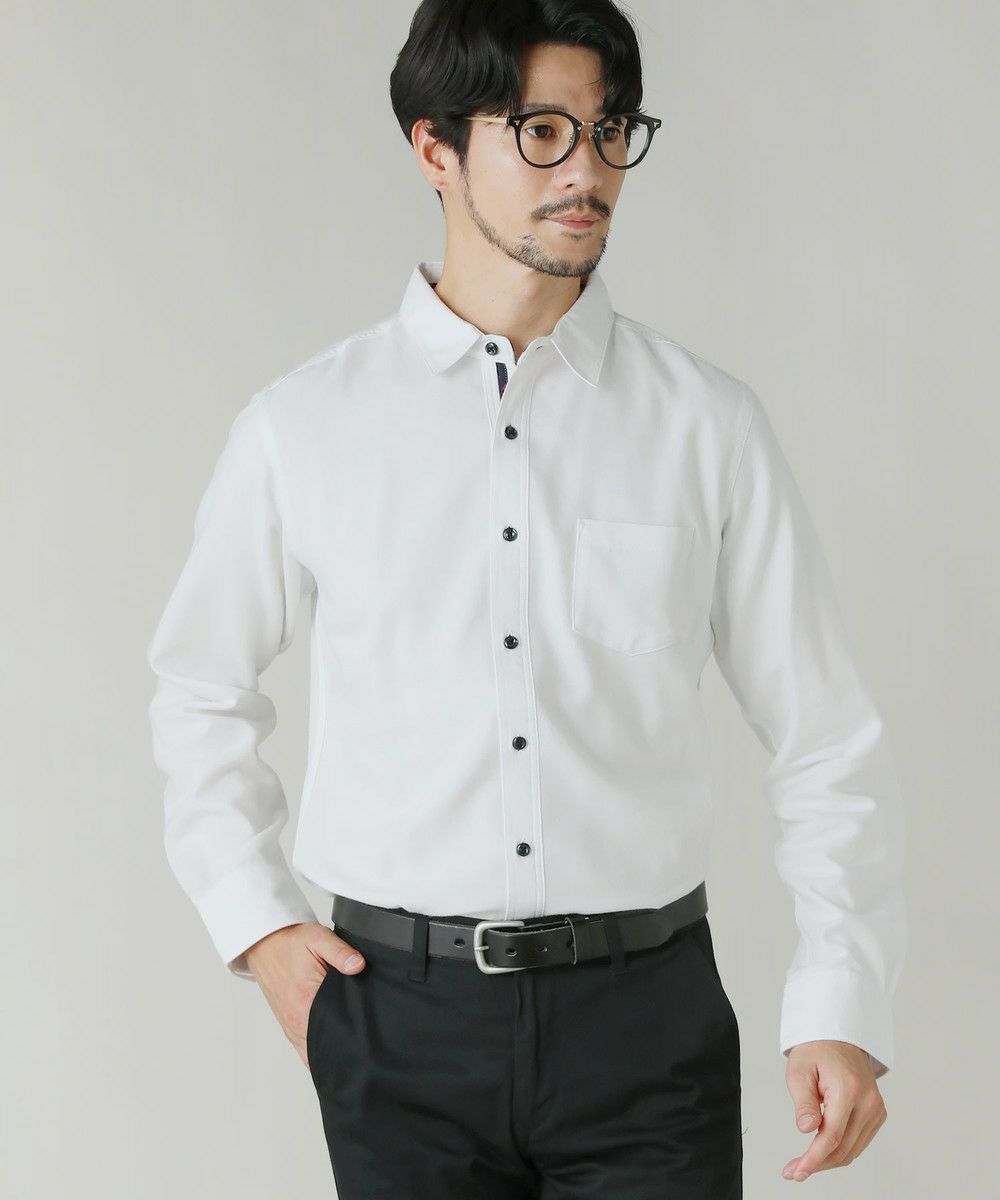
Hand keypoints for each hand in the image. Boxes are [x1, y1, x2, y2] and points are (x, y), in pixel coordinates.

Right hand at [244, 922, 366, 1069]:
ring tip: (352, 1046)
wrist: (264, 945)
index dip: (355, 1034)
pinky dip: (318, 1053)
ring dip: (332, 1052)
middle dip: (347, 1048)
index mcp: (307, 1000)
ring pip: (315, 1055)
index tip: (368, 1033)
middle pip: (328, 1048)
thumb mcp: (318, 938)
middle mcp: (297, 1020)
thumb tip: (358, 965)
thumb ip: (340, 952)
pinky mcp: (289, 1028)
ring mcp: (292, 1028)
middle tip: (365, 1041)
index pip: (336, 1031)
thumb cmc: (290, 942)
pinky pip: (305, 1052)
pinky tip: (333, 1048)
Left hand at [782, 1040, 886, 1181]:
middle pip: (844, 1149)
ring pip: (853, 1150)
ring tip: (803, 1163)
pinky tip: (821, 1150)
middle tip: (793, 1171)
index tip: (797, 1172)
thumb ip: (803, 1102)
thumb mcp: (799, 1070)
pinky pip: (859, 1142)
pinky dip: (840, 1150)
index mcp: (848, 1089)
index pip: (832, 1136)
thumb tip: (806, 1130)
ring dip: (828, 1161)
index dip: (814, 1159)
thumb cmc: (815, 1051)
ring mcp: (876, 1109)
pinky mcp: (877, 1114)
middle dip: (817, 1164)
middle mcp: (868, 1102)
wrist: (838, 1037)